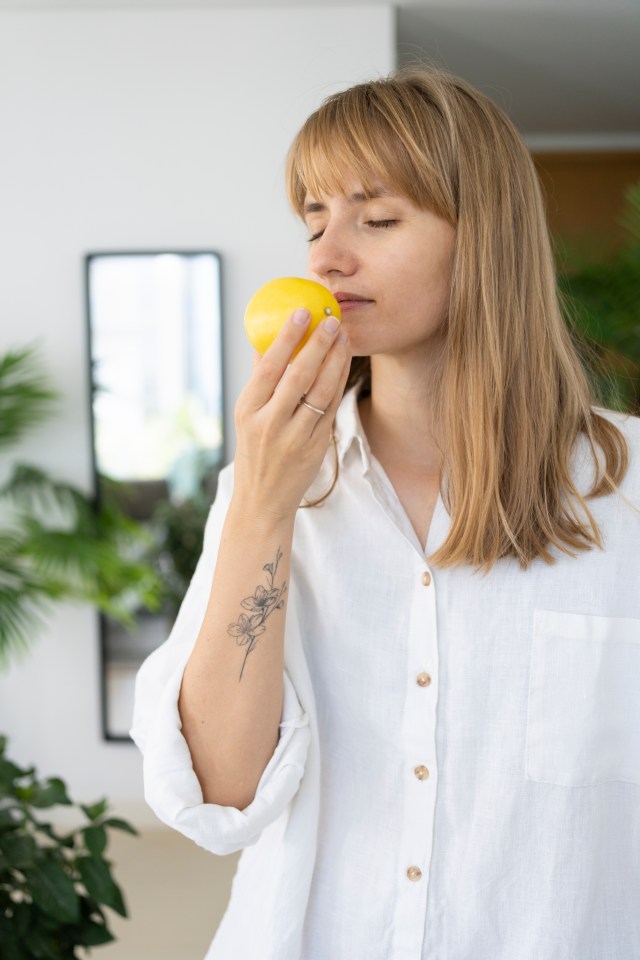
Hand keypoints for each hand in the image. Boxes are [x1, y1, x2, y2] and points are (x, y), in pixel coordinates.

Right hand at [232, 307, 350, 521]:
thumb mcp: (246, 417)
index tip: (300, 313)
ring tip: (343, 336)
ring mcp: (294, 437)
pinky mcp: (315, 447)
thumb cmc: (254, 451)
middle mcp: (270, 423)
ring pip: (320, 392)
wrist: (262, 500)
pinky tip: (344, 363)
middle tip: (331, 319)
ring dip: (335, 360)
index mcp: (248, 411)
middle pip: (298, 376)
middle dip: (318, 344)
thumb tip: (265, 340)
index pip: (269, 367)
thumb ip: (258, 381)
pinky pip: (330, 408)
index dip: (286, 338)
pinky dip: (338, 383)